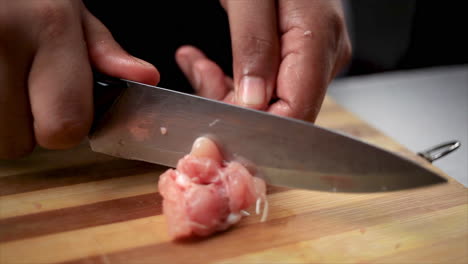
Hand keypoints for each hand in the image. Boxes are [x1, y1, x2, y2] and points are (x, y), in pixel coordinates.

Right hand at [0, 0, 158, 158]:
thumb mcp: (64, 7)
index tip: (54, 106)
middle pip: (17, 142)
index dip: (62, 125)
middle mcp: (2, 39)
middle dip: (19, 125)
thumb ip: (102, 50)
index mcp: (49, 28)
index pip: (66, 126)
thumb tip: (145, 77)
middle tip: (12, 85)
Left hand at [176, 0, 350, 121]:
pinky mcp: (299, 58)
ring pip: (270, 102)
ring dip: (225, 90)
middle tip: (200, 77)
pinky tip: (205, 64)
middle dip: (234, 105)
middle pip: (283, 111)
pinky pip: (266, 86)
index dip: (258, 126)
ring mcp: (314, 58)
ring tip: (197, 64)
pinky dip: (232, 81)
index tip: (218, 117)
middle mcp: (325, 56)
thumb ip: (254, 44)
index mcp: (319, 39)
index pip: (298, 111)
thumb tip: (255, 100)